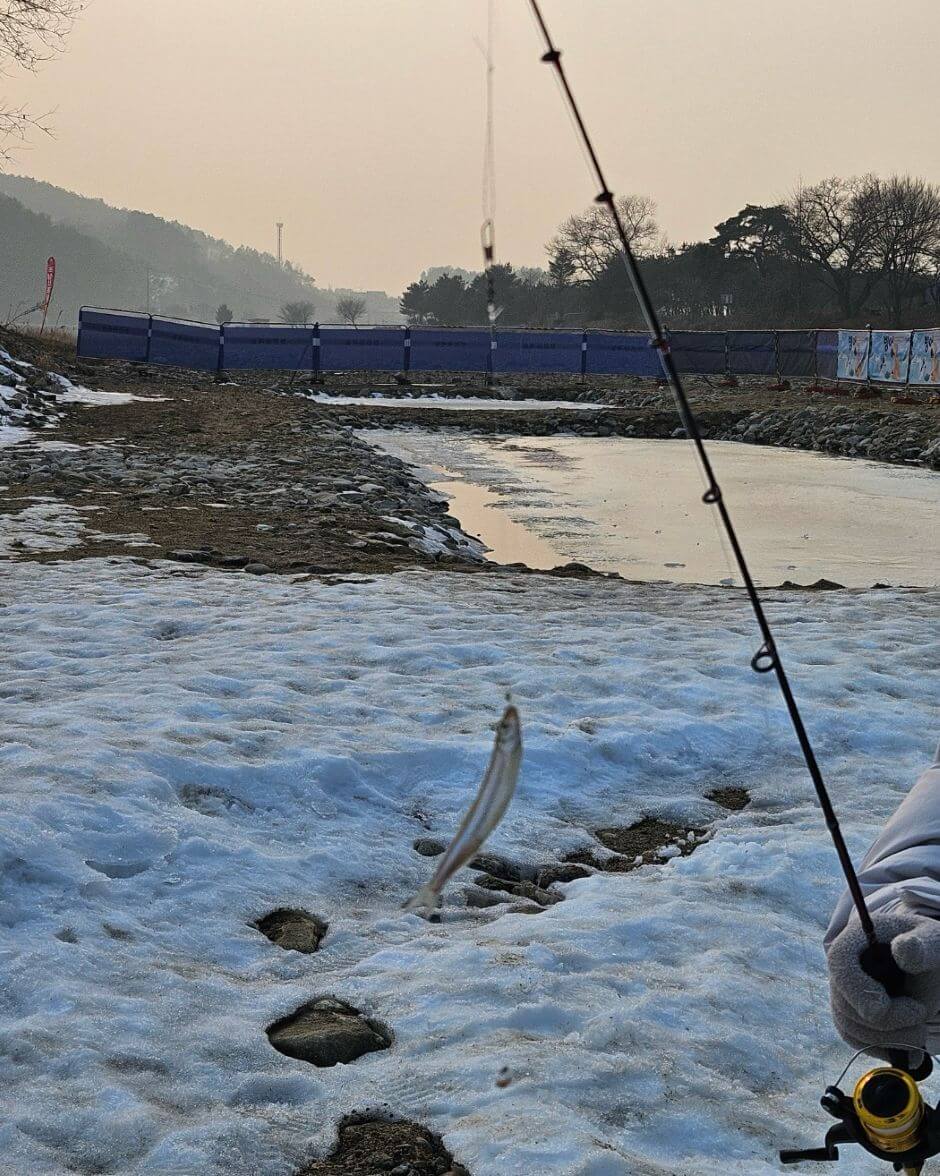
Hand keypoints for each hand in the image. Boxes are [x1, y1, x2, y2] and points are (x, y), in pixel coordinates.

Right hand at [827, 909, 939, 1053]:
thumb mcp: (933, 943)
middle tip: (921, 1014)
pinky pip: (856, 1040)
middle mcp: (843, 966)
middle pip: (844, 1004)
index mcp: (857, 938)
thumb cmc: (929, 948)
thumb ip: (921, 947)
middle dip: (885, 1021)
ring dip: (888, 1039)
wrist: (928, 965)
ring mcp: (844, 992)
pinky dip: (883, 1048)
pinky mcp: (852, 1015)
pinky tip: (908, 1044)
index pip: (840, 964)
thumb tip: (904, 948)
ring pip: (849, 1027)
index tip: (882, 1010)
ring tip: (919, 1031)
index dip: (857, 991)